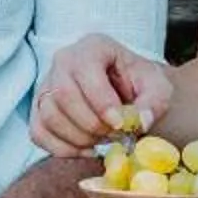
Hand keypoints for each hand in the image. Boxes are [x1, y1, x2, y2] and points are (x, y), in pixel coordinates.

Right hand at [31, 34, 172, 152]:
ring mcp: (47, 84)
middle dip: (90, 124)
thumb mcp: (158, 88)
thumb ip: (153, 103)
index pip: (86, 71)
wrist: (128, 90)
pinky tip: (87, 149)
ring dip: (78, 138)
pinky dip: (62, 149)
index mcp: (93, 47)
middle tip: (113, 135)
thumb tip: (140, 122)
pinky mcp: (39, 108)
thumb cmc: (140, 85)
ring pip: (49, 115)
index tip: (119, 124)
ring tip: (103, 139)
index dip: (101, 101)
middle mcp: (63, 60)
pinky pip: (39, 132)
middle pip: (63, 94)